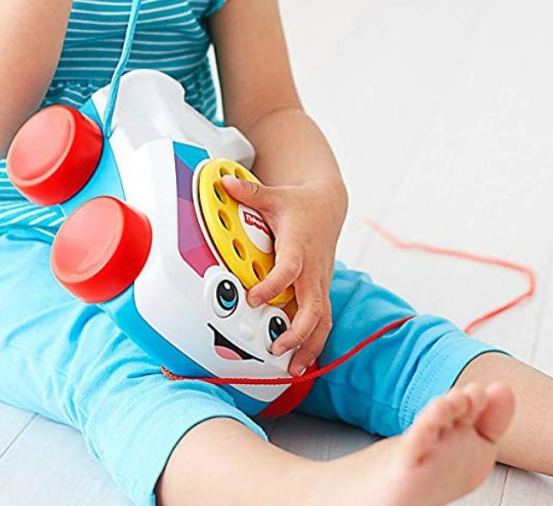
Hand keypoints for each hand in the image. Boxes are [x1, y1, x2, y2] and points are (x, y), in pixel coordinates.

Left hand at [219, 175, 346, 376]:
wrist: (328, 206)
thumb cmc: (300, 205)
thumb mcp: (274, 195)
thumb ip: (249, 192)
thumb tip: (224, 182)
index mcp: (300, 247)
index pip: (289, 270)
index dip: (273, 286)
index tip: (254, 297)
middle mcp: (313, 270)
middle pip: (313, 306)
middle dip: (298, 330)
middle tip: (277, 346)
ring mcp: (319, 283)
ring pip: (322, 321)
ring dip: (310, 346)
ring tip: (293, 369)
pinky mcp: (320, 291)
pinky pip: (323, 321)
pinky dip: (314, 343)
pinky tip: (301, 362)